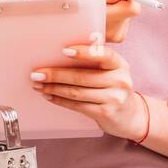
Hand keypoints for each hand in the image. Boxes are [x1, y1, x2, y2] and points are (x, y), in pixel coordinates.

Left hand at [32, 44, 146, 139]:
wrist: (131, 116)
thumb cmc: (114, 89)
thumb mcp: (112, 72)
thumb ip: (96, 61)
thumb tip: (64, 52)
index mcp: (120, 65)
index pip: (103, 54)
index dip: (84, 52)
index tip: (64, 51)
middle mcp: (119, 81)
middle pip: (82, 76)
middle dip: (56, 74)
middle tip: (37, 73)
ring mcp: (114, 98)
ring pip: (77, 92)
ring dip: (54, 88)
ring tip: (39, 85)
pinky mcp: (105, 113)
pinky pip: (78, 105)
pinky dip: (61, 100)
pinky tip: (50, 96)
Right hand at [71, 0, 141, 42]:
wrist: (66, 26)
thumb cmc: (73, 6)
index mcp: (108, 21)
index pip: (133, 8)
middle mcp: (115, 32)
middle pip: (129, 8)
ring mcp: (116, 36)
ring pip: (126, 13)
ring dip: (117, 5)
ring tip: (99, 5)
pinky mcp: (117, 37)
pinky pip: (122, 19)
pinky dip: (115, 12)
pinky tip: (103, 12)